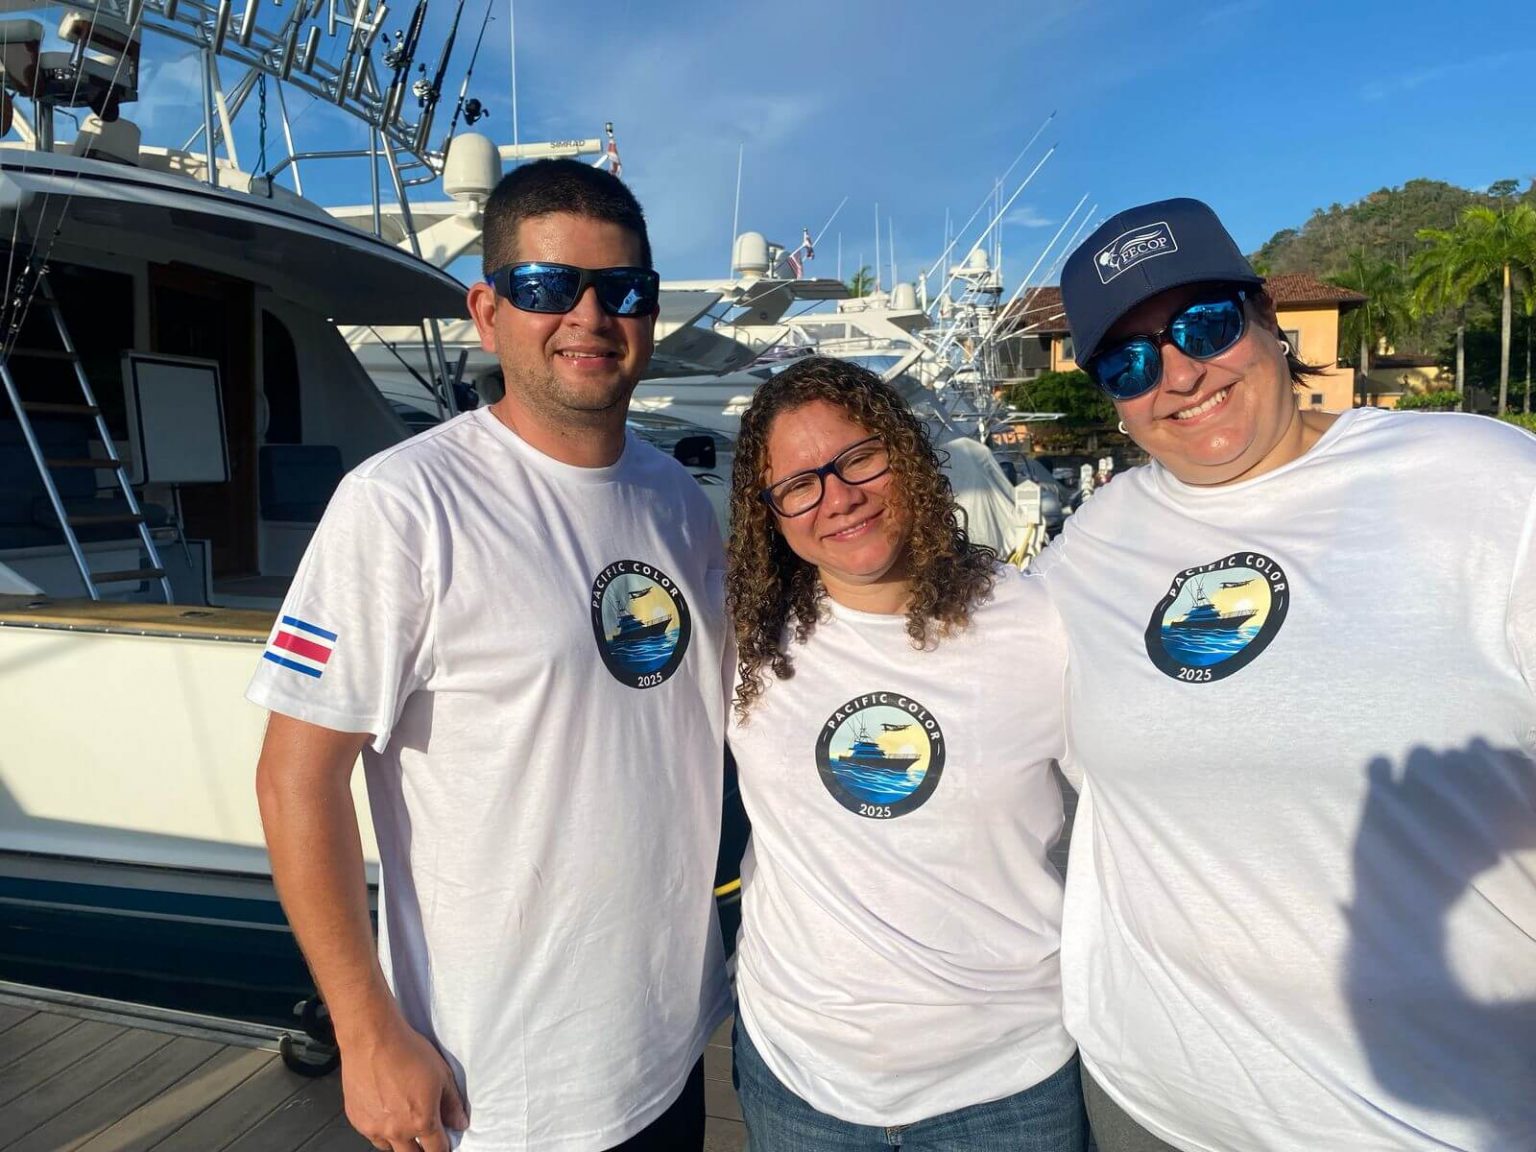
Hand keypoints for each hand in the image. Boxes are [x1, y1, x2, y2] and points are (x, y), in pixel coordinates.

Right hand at [338, 1011, 469, 1151]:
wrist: (372, 1039)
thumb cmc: (407, 1052)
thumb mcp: (442, 1074)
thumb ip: (452, 1103)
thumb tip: (459, 1122)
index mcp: (421, 1121)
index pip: (436, 1149)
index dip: (444, 1148)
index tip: (444, 1144)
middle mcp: (397, 1131)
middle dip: (422, 1150)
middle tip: (426, 1140)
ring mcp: (374, 1127)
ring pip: (390, 1148)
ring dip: (400, 1142)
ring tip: (405, 1126)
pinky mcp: (357, 1120)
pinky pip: (372, 1135)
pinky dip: (381, 1131)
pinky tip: (386, 1115)